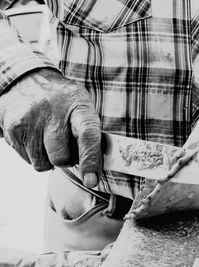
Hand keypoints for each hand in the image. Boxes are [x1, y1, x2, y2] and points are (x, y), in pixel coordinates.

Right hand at [0, 69, 100, 186]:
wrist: (25, 81)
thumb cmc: (63, 101)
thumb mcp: (82, 106)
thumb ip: (91, 134)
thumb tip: (96, 169)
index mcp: (78, 104)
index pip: (87, 135)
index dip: (90, 160)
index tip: (92, 180)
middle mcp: (52, 111)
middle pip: (62, 157)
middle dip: (67, 159)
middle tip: (66, 145)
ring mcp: (29, 120)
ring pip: (43, 164)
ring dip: (49, 159)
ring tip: (50, 138)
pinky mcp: (13, 130)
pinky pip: (28, 160)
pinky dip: (35, 154)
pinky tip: (36, 137)